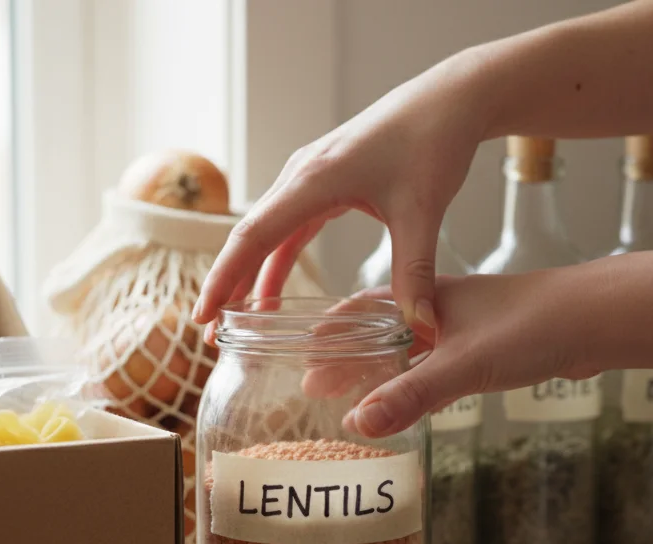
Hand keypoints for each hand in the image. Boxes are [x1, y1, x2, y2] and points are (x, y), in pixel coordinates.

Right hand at [191, 52, 491, 336]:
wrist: (449, 100)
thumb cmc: (432, 141)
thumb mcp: (423, 212)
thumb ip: (414, 273)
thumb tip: (419, 328)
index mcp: (313, 179)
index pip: (252, 236)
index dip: (224, 279)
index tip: (203, 316)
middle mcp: (300, 175)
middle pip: (249, 237)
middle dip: (227, 285)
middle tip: (210, 334)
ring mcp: (309, 177)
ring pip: (268, 233)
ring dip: (250, 275)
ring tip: (236, 321)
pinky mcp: (325, 181)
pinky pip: (290, 227)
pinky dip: (277, 259)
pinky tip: (273, 293)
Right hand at [342, 271, 600, 437]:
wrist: (596, 317)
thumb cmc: (533, 325)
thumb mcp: (463, 366)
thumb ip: (411, 396)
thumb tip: (358, 426)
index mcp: (424, 299)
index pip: (359, 311)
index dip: (329, 335)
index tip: (302, 359)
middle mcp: (440, 308)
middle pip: (379, 331)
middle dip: (347, 358)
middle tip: (318, 388)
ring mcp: (466, 327)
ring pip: (409, 349)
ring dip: (381, 371)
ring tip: (355, 396)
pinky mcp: (491, 346)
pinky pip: (438, 363)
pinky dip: (416, 379)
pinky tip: (418, 395)